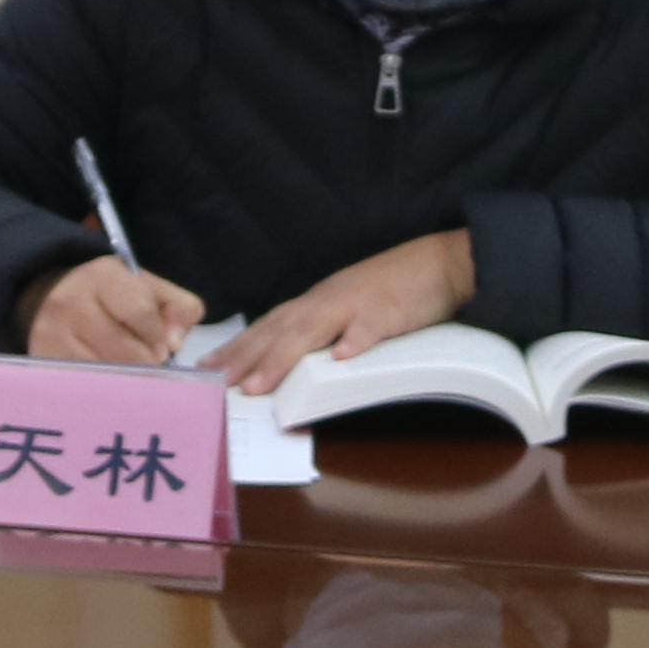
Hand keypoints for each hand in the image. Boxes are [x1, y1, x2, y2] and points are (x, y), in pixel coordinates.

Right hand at [21, 254, 210, 366]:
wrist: (50, 298)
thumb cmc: (111, 298)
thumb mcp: (148, 289)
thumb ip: (180, 308)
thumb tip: (174, 344)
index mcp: (102, 275)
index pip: (141, 311)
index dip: (158, 336)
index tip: (162, 349)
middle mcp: (70, 300)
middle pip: (125, 350)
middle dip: (144, 363)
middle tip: (145, 365)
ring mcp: (50, 332)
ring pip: (105, 372)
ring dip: (124, 380)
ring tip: (126, 372)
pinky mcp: (41, 360)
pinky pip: (85, 385)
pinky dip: (102, 389)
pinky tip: (107, 383)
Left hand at [212, 227, 474, 392]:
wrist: (441, 262)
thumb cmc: (392, 289)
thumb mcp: (348, 308)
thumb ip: (320, 330)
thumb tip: (287, 359)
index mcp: (316, 301)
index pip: (267, 326)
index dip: (237, 347)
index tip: (208, 369)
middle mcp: (328, 300)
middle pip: (279, 329)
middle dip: (246, 358)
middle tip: (218, 384)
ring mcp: (358, 303)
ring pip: (314, 330)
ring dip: (283, 357)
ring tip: (259, 385)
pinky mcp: (391, 310)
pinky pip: (371, 326)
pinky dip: (356, 340)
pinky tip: (341, 357)